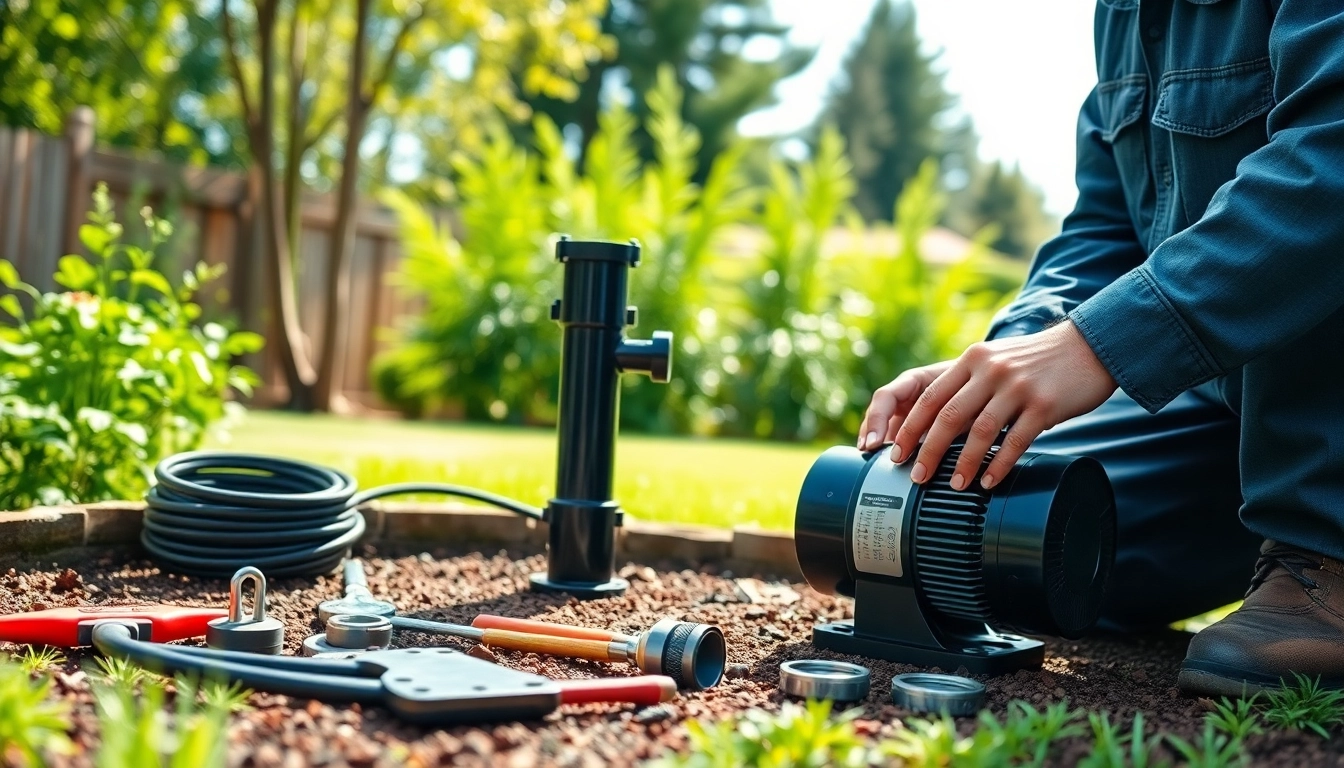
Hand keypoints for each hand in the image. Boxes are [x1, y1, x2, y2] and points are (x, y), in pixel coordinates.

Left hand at [857, 320, 1116, 490]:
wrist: (1090, 346)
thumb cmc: (1037, 361)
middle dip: (928, 450)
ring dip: (963, 462)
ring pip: (980, 431)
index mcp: (973, 360)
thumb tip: (939, 427)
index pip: (930, 396)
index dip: (910, 427)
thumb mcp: (996, 360)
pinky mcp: (1044, 404)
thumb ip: (969, 384)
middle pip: (948, 415)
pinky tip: (989, 481)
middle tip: (916, 476)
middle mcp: (991, 370)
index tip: (896, 452)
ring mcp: (1017, 387)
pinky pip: (1015, 441)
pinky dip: (998, 465)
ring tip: (954, 485)